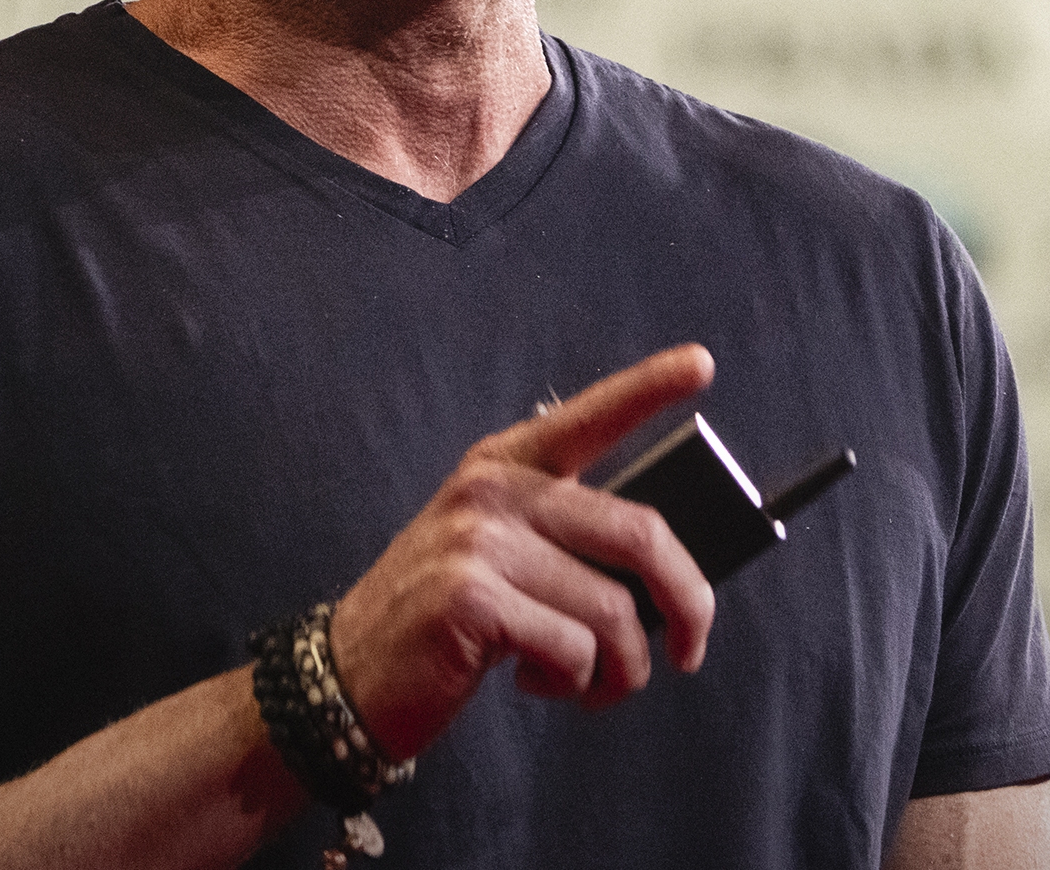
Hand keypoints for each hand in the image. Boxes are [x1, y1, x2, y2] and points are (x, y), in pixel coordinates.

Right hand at [327, 344, 716, 762]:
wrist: (348, 679)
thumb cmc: (447, 622)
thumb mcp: (499, 555)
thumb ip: (568, 544)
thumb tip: (669, 579)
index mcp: (504, 467)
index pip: (588, 416)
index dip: (648, 387)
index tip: (701, 364)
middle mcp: (493, 491)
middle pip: (638, 533)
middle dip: (687, 600)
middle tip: (691, 648)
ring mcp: (478, 542)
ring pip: (613, 610)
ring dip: (622, 668)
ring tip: (590, 682)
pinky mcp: (472, 599)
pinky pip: (576, 651)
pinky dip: (577, 685)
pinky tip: (538, 682)